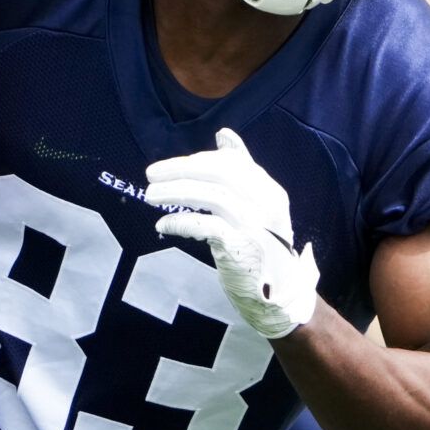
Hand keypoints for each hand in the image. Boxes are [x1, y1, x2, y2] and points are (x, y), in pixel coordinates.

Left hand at [146, 126, 318, 338]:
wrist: (279, 294)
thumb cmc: (261, 247)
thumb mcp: (256, 206)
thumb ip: (241, 172)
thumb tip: (224, 134)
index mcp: (269, 191)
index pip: (230, 164)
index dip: (196, 162)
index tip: (171, 168)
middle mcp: (266, 204)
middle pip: (219, 174)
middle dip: (180, 170)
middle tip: (150, 174)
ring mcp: (255, 225)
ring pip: (211, 196)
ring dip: (175, 193)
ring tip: (150, 195)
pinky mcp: (241, 247)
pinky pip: (206, 226)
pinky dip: (181, 222)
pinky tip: (163, 224)